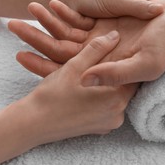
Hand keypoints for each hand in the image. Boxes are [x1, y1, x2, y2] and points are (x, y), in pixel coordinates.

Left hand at [9, 0, 164, 84]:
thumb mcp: (144, 65)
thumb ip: (115, 74)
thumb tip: (83, 80)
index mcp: (106, 73)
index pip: (70, 73)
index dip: (45, 67)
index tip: (20, 55)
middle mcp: (100, 60)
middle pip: (62, 54)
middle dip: (37, 40)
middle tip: (12, 27)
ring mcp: (101, 43)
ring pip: (67, 37)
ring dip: (46, 25)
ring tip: (22, 13)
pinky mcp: (104, 27)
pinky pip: (79, 22)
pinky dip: (65, 14)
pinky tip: (50, 4)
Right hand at [20, 31, 137, 144]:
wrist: (32, 124)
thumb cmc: (52, 95)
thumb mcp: (74, 66)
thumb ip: (97, 49)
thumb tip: (114, 36)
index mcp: (116, 99)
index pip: (132, 74)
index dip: (126, 60)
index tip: (121, 49)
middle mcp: (118, 115)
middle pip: (125, 86)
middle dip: (116, 71)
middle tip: (109, 57)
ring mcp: (109, 124)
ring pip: (115, 96)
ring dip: (108, 84)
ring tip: (98, 70)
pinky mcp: (99, 129)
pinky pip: (107, 107)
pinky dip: (101, 96)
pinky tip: (91, 87)